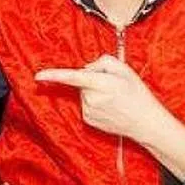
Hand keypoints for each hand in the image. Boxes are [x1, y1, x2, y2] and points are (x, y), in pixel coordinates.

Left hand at [35, 55, 168, 143]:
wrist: (145, 122)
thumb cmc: (137, 94)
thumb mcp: (125, 69)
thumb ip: (102, 62)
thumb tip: (87, 69)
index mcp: (101, 84)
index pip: (73, 77)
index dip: (54, 75)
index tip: (38, 76)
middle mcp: (91, 98)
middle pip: (82, 81)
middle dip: (94, 79)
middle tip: (115, 86)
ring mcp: (88, 111)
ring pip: (84, 93)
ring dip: (95, 92)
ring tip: (115, 98)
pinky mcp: (88, 119)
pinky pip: (86, 104)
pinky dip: (95, 102)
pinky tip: (110, 107)